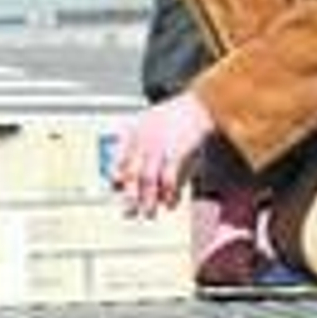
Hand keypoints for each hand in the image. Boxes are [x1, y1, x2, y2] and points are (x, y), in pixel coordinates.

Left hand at [111, 93, 216, 217]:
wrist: (200, 104)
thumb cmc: (176, 114)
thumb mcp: (149, 118)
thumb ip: (136, 139)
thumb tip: (127, 164)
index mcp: (135, 130)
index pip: (119, 157)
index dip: (116, 176)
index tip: (117, 189)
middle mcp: (143, 138)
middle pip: (131, 172)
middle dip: (129, 195)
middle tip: (128, 211)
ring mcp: (159, 146)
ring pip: (147, 179)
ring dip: (148, 200)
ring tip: (149, 213)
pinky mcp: (176, 152)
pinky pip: (168, 178)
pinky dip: (168, 193)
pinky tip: (170, 202)